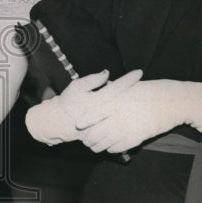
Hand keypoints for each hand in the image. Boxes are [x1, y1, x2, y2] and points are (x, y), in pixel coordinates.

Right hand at [25, 69, 142, 144]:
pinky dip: (124, 111)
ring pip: (123, 109)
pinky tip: (124, 106)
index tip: (139, 72)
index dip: (129, 79)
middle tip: (140, 81)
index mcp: (98, 100)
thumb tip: (107, 73)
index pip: (117, 87)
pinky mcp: (107, 130)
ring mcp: (107, 123)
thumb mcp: (77, 87)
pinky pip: (119, 119)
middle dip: (134, 89)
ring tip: (131, 92)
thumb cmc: (69, 101)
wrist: (61, 123)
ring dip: (129, 100)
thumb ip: (92, 80)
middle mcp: (105, 112)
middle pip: (125, 99)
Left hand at [79, 78, 201, 153]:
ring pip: (105, 143)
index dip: (85, 121)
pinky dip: (111, 149)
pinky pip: (117, 148)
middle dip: (89, 138)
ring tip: (95, 145)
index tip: (78, 124)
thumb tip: (101, 87)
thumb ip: (112, 89)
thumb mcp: (128, 88)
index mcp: (115, 102)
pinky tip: (110, 146)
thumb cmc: (149, 91)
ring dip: (98, 146)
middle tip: (87, 139)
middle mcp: (119, 116)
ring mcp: (127, 128)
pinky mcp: (136, 138)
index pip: (93, 114)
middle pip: (95, 132)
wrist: (170, 101)